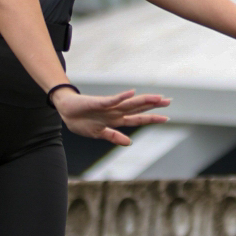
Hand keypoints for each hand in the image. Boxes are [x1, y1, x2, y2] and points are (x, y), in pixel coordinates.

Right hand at [54, 87, 169, 146]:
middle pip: (138, 108)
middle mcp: (115, 111)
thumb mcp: (98, 134)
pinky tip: (131, 92)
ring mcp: (107, 106)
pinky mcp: (97, 102)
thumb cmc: (81, 120)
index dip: (151, 118)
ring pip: (129, 103)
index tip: (167, 118)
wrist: (65, 110)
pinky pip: (111, 100)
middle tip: (169, 101)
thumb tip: (129, 143)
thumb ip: (114, 136)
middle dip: (153, 105)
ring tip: (157, 97)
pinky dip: (121, 97)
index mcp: (116, 120)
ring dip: (143, 100)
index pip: (137, 119)